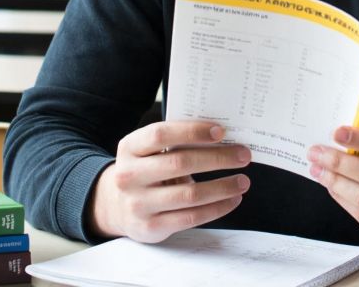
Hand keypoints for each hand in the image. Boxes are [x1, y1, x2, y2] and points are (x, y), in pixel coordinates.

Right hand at [88, 120, 250, 242]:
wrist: (116, 206)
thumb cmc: (145, 171)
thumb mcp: (149, 152)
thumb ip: (175, 143)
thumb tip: (222, 137)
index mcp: (130, 148)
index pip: (160, 134)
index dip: (192, 131)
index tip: (221, 131)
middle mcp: (129, 175)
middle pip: (180, 163)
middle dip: (217, 158)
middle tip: (243, 155)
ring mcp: (138, 203)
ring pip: (189, 194)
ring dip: (222, 187)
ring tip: (243, 181)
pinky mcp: (150, 226)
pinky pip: (191, 217)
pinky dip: (216, 208)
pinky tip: (232, 199)